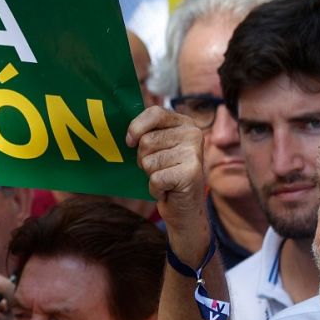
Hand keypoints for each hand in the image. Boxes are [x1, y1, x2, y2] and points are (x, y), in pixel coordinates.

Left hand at [125, 106, 205, 224]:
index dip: (136, 127)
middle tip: (159, 168)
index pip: (154, 113)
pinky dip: (155, 189)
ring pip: (148, 161)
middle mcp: (193, 134)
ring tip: (165, 178)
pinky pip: (154, 178)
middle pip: (146, 141)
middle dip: (143, 159)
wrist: (185, 207)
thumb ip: (147, 133)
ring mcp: (193, 153)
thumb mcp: (158, 147)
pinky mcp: (191, 173)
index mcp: (184, 122)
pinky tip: (168, 189)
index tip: (130, 142)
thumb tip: (126, 134)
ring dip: (151, 175)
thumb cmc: (167, 173)